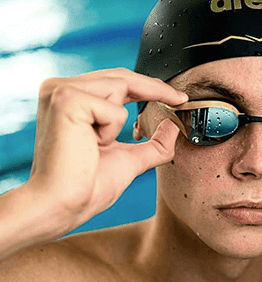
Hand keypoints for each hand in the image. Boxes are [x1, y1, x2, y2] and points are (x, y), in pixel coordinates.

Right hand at [28, 68, 187, 229]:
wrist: (64, 204)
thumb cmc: (88, 186)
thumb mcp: (129, 159)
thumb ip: (152, 143)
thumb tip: (174, 127)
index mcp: (72, 99)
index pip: (116, 82)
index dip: (149, 86)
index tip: (177, 97)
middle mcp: (61, 88)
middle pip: (122, 77)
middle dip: (156, 89)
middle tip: (180, 99)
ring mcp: (61, 91)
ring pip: (120, 87)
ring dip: (119, 122)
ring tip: (94, 145)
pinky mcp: (66, 100)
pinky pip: (113, 108)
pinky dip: (111, 131)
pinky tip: (89, 144)